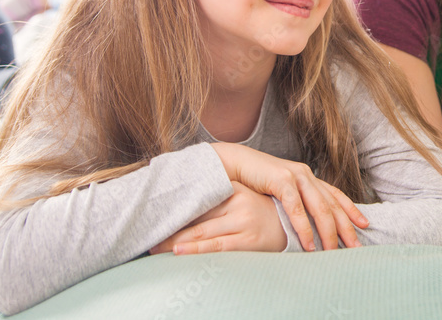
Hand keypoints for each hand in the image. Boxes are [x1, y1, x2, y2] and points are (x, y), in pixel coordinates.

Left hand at [149, 182, 286, 254]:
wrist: (293, 229)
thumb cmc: (261, 215)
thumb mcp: (242, 199)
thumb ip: (219, 198)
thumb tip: (185, 200)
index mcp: (235, 189)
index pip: (199, 199)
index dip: (176, 207)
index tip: (155, 212)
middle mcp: (239, 203)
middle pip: (196, 216)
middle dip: (170, 227)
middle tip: (147, 234)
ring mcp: (244, 222)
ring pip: (202, 232)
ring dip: (175, 241)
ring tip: (155, 247)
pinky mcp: (248, 241)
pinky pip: (216, 246)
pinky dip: (195, 249)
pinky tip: (179, 251)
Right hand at [210, 142, 367, 250]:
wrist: (232, 163)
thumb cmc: (254, 181)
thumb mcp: (280, 191)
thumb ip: (295, 202)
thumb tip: (306, 223)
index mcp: (308, 177)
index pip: (336, 195)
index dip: (352, 209)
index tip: (365, 225)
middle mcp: (306, 175)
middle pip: (332, 205)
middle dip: (346, 228)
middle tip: (355, 247)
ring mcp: (295, 176)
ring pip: (319, 208)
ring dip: (327, 232)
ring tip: (332, 252)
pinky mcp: (281, 180)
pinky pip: (297, 208)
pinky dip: (304, 227)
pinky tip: (308, 243)